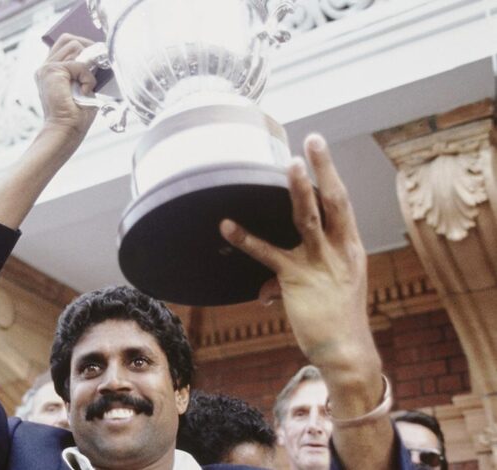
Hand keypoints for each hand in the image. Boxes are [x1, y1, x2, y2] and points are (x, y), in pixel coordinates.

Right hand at [35, 34, 97, 142]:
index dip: (83, 47)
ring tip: (85, 86)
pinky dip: (87, 78)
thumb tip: (96, 55)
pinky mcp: (52, 71)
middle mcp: (45, 67)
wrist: (65, 130)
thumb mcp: (82, 87)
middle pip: (68, 39)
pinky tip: (83, 91)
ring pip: (74, 46)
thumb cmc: (75, 116)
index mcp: (50, 72)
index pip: (65, 44)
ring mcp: (46, 68)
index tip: (95, 60)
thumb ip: (84, 70)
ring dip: (86, 66)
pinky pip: (79, 64)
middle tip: (95, 67)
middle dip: (86, 48)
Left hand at [220, 135, 377, 369]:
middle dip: (325, 168)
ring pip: (310, 220)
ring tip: (289, 165)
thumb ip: (295, 278)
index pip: (342, 203)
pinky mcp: (297, 280)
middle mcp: (342, 250)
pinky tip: (227, 226)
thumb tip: (266, 290)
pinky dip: (246, 240)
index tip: (318, 147)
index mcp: (351, 247)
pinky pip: (269, 255)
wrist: (344, 351)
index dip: (331, 173)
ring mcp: (321, 264)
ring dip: (300, 190)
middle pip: (336, 201)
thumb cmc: (335, 319)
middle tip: (314, 139)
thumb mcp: (326, 290)